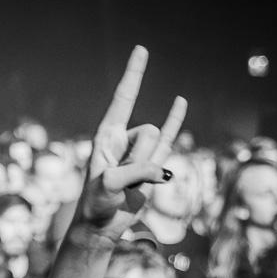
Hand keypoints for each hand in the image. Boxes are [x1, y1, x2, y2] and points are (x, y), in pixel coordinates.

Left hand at [70, 46, 186, 246]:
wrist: (101, 227)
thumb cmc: (96, 204)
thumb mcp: (110, 186)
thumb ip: (135, 172)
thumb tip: (161, 169)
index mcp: (106, 136)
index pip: (123, 99)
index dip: (134, 75)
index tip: (142, 50)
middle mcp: (123, 138)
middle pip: (150, 132)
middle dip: (141, 157)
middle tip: (121, 180)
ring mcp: (138, 150)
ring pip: (160, 145)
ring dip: (148, 170)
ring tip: (129, 187)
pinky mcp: (151, 165)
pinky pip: (169, 139)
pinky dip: (176, 121)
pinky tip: (180, 101)